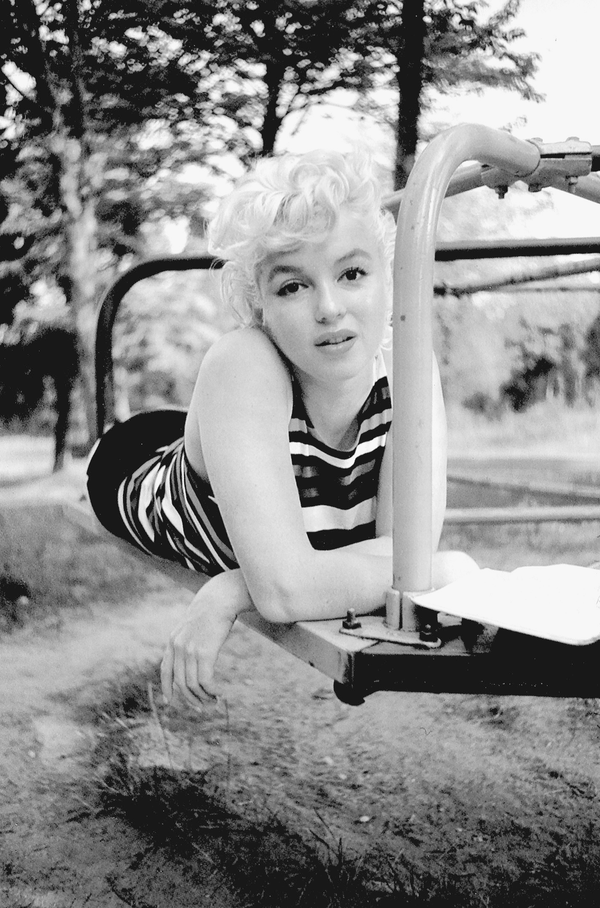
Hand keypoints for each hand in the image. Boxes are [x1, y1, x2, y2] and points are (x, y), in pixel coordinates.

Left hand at [160, 570, 252, 708]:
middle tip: (202, 707)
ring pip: (193, 684)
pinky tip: (219, 693)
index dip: (167, 687)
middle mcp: (178, 647)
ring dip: (204, 697)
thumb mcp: (193, 626)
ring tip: (213, 702)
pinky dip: (212, 691)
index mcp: (173, 641)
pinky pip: (206, 680)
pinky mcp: (205, 652)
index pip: (165, 670)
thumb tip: (192, 656)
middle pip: (181, 682)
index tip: (169, 701)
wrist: (220, 599)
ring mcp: (190, 650)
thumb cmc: (211, 612)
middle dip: (191, 698)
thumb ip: (188, 640)